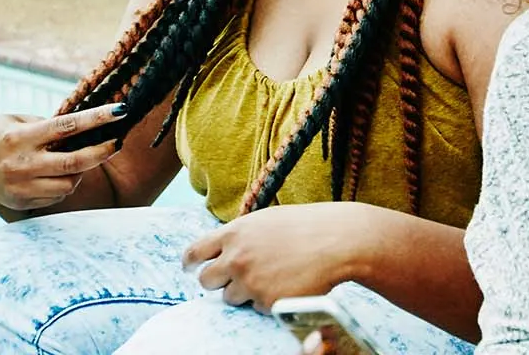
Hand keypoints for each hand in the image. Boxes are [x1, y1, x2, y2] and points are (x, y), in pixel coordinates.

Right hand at [0, 105, 124, 210]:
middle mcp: (22, 164)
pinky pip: (54, 196)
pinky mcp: (21, 202)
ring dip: (79, 172)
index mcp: (22, 137)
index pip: (68, 126)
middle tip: (116, 143)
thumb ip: (49, 128)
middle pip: (75, 162)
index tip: (121, 111)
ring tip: (72, 160)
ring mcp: (21, 186)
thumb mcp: (19, 122)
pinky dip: (61, 185)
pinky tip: (52, 174)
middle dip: (102, 152)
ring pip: (68, 184)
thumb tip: (86, 130)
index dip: (98, 119)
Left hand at [183, 202, 374, 312]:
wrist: (338, 240)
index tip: (191, 268)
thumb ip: (239, 235)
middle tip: (232, 279)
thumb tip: (220, 251)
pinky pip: (257, 308)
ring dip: (245, 292)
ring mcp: (251, 282)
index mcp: (233, 234)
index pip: (195, 252)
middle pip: (207, 280)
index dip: (190, 264)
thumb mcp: (265, 220)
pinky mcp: (267, 302)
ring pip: (231, 298)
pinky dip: (269, 301)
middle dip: (217, 282)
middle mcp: (236, 258)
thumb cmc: (305, 227)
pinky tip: (288, 284)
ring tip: (272, 277)